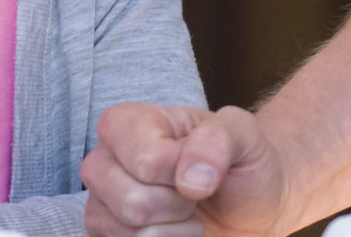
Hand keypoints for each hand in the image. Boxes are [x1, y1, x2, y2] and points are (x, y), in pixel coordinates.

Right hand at [82, 103, 290, 236]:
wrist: (249, 210)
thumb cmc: (239, 165)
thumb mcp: (243, 135)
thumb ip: (218, 140)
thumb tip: (190, 179)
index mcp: (128, 123)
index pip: (146, 159)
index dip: (180, 171)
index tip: (200, 166)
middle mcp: (104, 162)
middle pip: (133, 201)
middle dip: (179, 205)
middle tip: (193, 193)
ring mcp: (102, 204)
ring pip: (134, 233)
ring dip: (174, 230)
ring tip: (185, 213)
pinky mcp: (106, 236)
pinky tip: (174, 231)